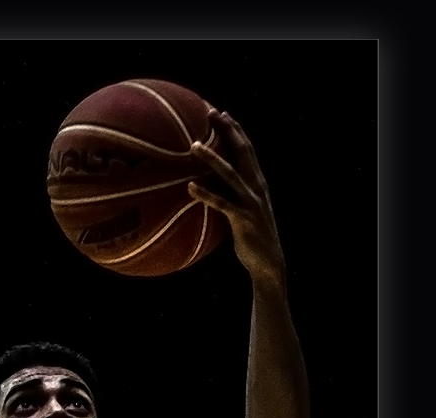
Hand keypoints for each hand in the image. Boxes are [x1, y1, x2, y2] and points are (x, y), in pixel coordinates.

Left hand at [188, 109, 284, 284]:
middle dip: (228, 130)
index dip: (235, 130)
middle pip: (242, 152)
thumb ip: (229, 196)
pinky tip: (190, 188)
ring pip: (230, 174)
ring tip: (193, 145)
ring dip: (212, 158)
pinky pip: (222, 204)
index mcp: (257, 183)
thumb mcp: (242, 212)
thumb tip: (207, 186)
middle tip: (211, 113)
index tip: (221, 113)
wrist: (268, 262)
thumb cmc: (251, 238)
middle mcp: (257, 187)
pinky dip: (207, 195)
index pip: (246, 150)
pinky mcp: (244, 219)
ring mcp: (251, 202)